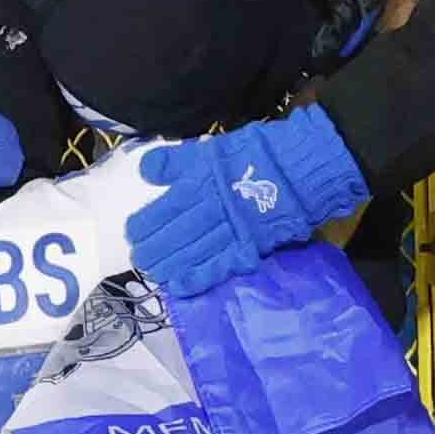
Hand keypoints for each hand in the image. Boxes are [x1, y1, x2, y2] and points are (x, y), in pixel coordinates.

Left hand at [123, 109, 367, 296]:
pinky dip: (200, 277)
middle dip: (155, 246)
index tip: (132, 231)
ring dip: (171, 263)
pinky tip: (180, 285)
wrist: (302, 168)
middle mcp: (215, 208)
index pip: (168, 206)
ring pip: (195, 251)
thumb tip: (146, 170)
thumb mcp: (213, 148)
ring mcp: (233, 230)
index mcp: (204, 182)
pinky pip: (222, 265)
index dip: (148, 221)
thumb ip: (179, 160)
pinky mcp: (250, 246)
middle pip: (178, 232)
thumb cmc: (257, 154)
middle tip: (138, 257)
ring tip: (153, 272)